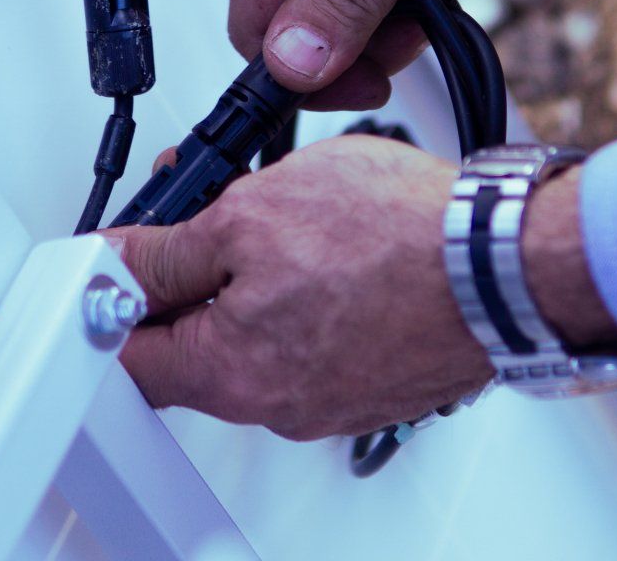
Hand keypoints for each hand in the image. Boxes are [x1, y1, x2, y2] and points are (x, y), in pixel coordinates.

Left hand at [105, 135, 616, 439]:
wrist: (506, 262)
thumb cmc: (395, 237)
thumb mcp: (249, 213)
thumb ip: (167, 250)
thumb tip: (111, 263)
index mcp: (229, 373)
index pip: (129, 354)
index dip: (115, 294)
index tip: (124, 256)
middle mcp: (275, 405)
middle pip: (194, 345)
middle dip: (195, 273)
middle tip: (215, 212)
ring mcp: (329, 399)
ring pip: (259, 336)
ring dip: (258, 279)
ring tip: (290, 217)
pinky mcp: (373, 380)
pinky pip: (315, 339)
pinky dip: (312, 295)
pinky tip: (336, 248)